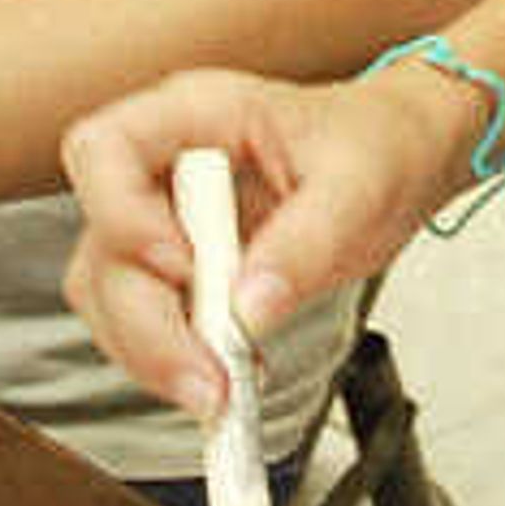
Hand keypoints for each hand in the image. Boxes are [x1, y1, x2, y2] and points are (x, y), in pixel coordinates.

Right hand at [61, 59, 473, 422]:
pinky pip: (144, 322)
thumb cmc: (377, 143)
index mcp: (195, 113)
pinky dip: (173, 360)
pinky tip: (227, 376)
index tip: (184, 267)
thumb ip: (304, 244)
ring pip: (108, 295)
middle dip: (147, 324)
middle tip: (209, 379)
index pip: (103, 149)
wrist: (401, 159)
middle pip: (104, 247)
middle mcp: (163, 165)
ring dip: (151, 354)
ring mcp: (164, 221)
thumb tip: (248, 308)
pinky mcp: (181, 272)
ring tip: (220, 392)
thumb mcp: (359, 185)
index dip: (122, 214)